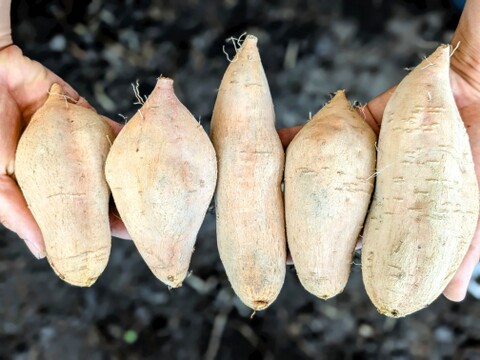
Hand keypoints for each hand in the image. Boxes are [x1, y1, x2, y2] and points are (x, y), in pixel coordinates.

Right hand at [0, 44, 127, 258]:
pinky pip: (107, 129)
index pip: (76, 210)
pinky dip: (123, 139)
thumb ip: (16, 211)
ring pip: (107, 161)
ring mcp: (74, 139)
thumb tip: (42, 250)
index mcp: (42, 183)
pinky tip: (144, 154)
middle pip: (98, 188)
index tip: (121, 238)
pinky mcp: (82, 115)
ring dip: (130, 175)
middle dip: (122, 203)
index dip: (98, 224)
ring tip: (153, 191)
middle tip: (148, 218)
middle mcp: (62, 164)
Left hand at [278, 0, 479, 301]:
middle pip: (326, 209)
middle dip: (297, 227)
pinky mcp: (347, 123)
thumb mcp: (471, 201)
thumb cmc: (475, 148)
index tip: (303, 267)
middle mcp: (367, 184)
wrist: (469, 89)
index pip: (354, 237)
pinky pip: (315, 133)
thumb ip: (464, 244)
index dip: (327, 252)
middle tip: (272, 246)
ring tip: (255, 205)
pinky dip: (289, 140)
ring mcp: (354, 154)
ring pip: (313, 174)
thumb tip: (452, 295)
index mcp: (391, 208)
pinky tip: (262, 148)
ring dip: (284, 187)